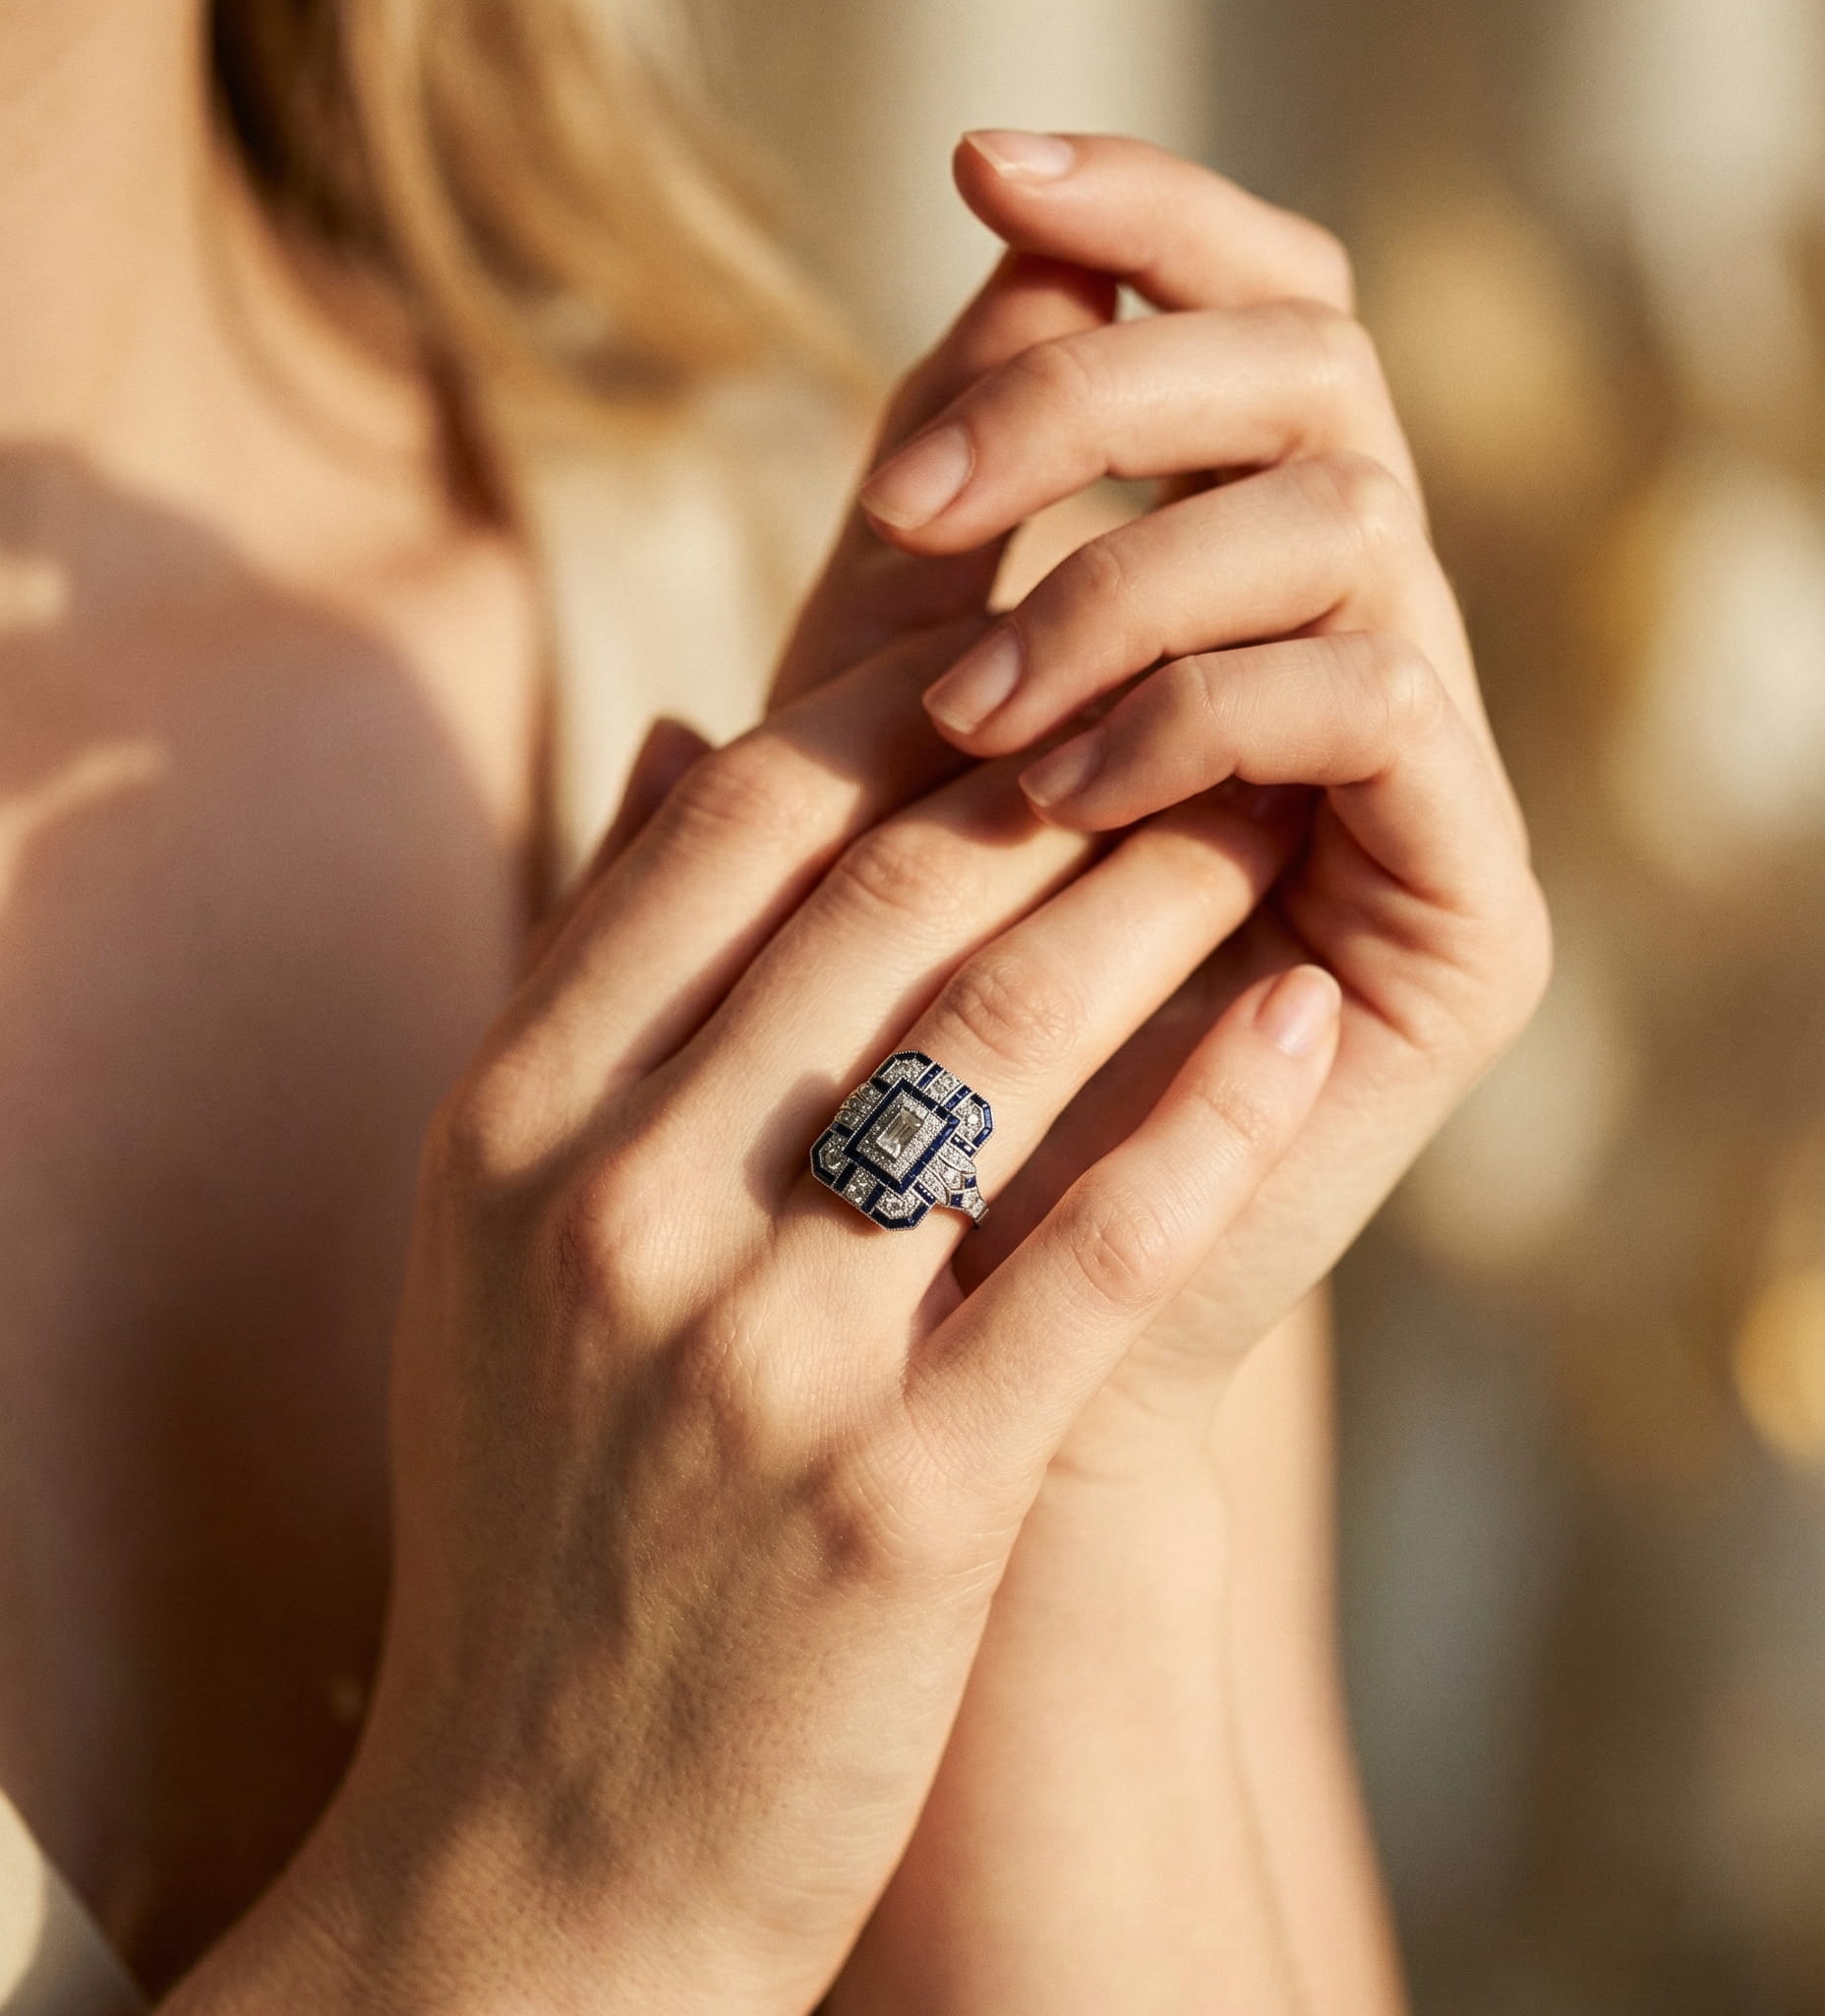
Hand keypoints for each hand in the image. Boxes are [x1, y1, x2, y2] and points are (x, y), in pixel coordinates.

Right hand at [312, 625, 1340, 2015]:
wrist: (528, 1875)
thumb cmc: (542, 1542)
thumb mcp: (500, 1252)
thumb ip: (594, 999)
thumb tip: (682, 741)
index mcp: (506, 1131)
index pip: (724, 827)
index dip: (894, 707)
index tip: (1020, 664)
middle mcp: (614, 1214)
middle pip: (876, 894)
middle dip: (1060, 770)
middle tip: (1187, 706)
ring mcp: (755, 1360)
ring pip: (991, 1037)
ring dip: (1156, 902)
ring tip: (1266, 825)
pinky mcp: (902, 1504)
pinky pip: (1089, 1253)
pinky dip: (1211, 1118)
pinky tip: (1301, 1027)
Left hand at [844, 134, 1548, 1449]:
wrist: (943, 1329)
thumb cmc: (872, 1049)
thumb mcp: (850, 777)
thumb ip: (906, 568)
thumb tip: (957, 300)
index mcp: (1226, 596)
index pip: (1249, 325)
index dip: (1141, 217)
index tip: (977, 169)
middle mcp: (1343, 659)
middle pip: (1314, 374)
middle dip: (1106, 391)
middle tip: (924, 507)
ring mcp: (1414, 786)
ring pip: (1347, 519)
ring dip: (1131, 577)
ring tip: (968, 726)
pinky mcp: (1457, 919)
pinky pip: (1376, 703)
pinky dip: (1202, 709)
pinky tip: (1056, 794)